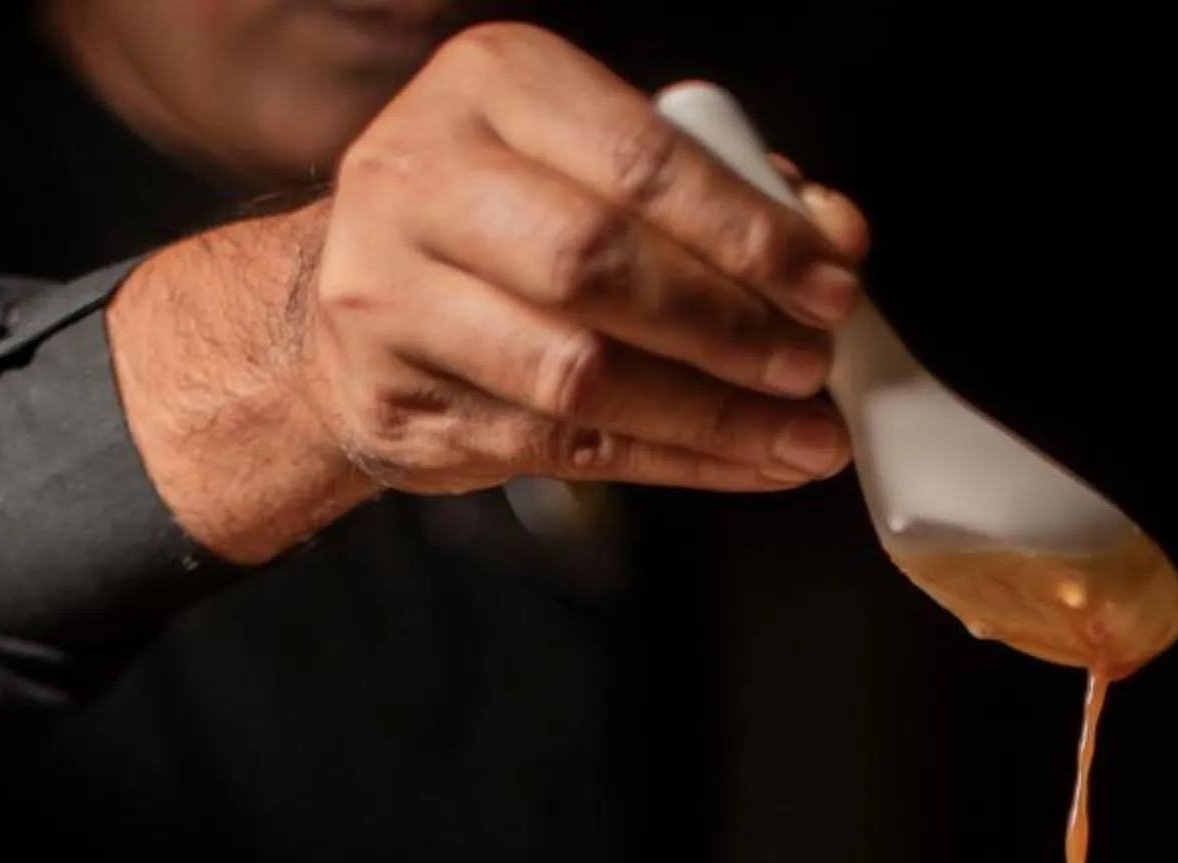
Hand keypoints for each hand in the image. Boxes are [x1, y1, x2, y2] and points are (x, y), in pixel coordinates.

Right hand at [109, 24, 869, 562]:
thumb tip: (836, 240)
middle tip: (813, 371)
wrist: (340, 304)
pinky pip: (560, 449)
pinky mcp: (402, 402)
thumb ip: (712, 188)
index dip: (747, 234)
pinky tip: (740, 463)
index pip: (636, 160)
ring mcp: (394, 296)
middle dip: (727, 329)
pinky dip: (670, 462)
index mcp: (490, 84)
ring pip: (576, 375)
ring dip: (707, 414)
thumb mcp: (591, 162)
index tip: (831, 288)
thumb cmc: (501, 223)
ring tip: (797, 436)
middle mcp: (423, 177)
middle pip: (599, 267)